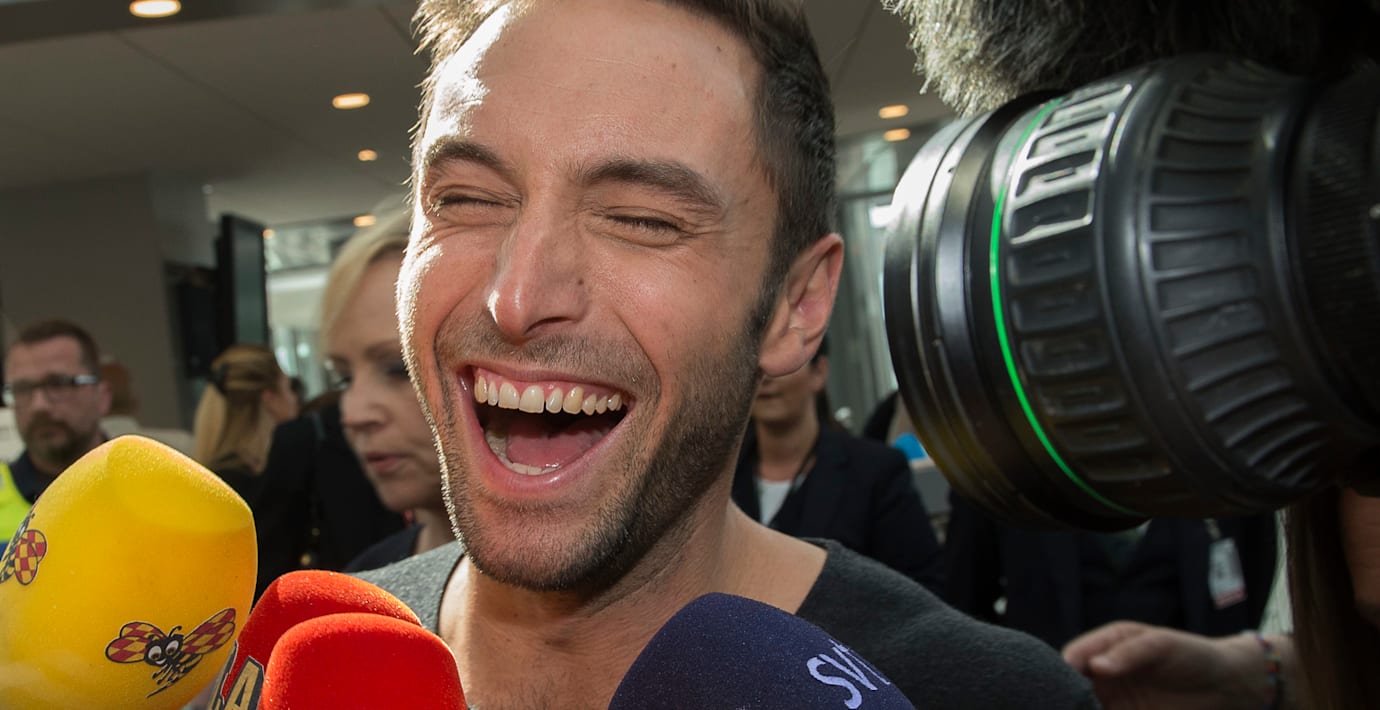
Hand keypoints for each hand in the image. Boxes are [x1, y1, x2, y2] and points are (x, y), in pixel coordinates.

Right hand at [1062, 622, 1266, 709]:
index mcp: (1107, 644)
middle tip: (1062, 706)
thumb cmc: (1194, 655)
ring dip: (1079, 709)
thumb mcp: (1162, 645)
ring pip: (1084, 706)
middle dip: (1063, 697)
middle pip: (1070, 686)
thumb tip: (1096, 666)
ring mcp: (1113, 698)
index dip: (1061, 670)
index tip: (1060, 687)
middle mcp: (1103, 672)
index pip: (1073, 657)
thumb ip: (1130, 653)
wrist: (1226, 687)